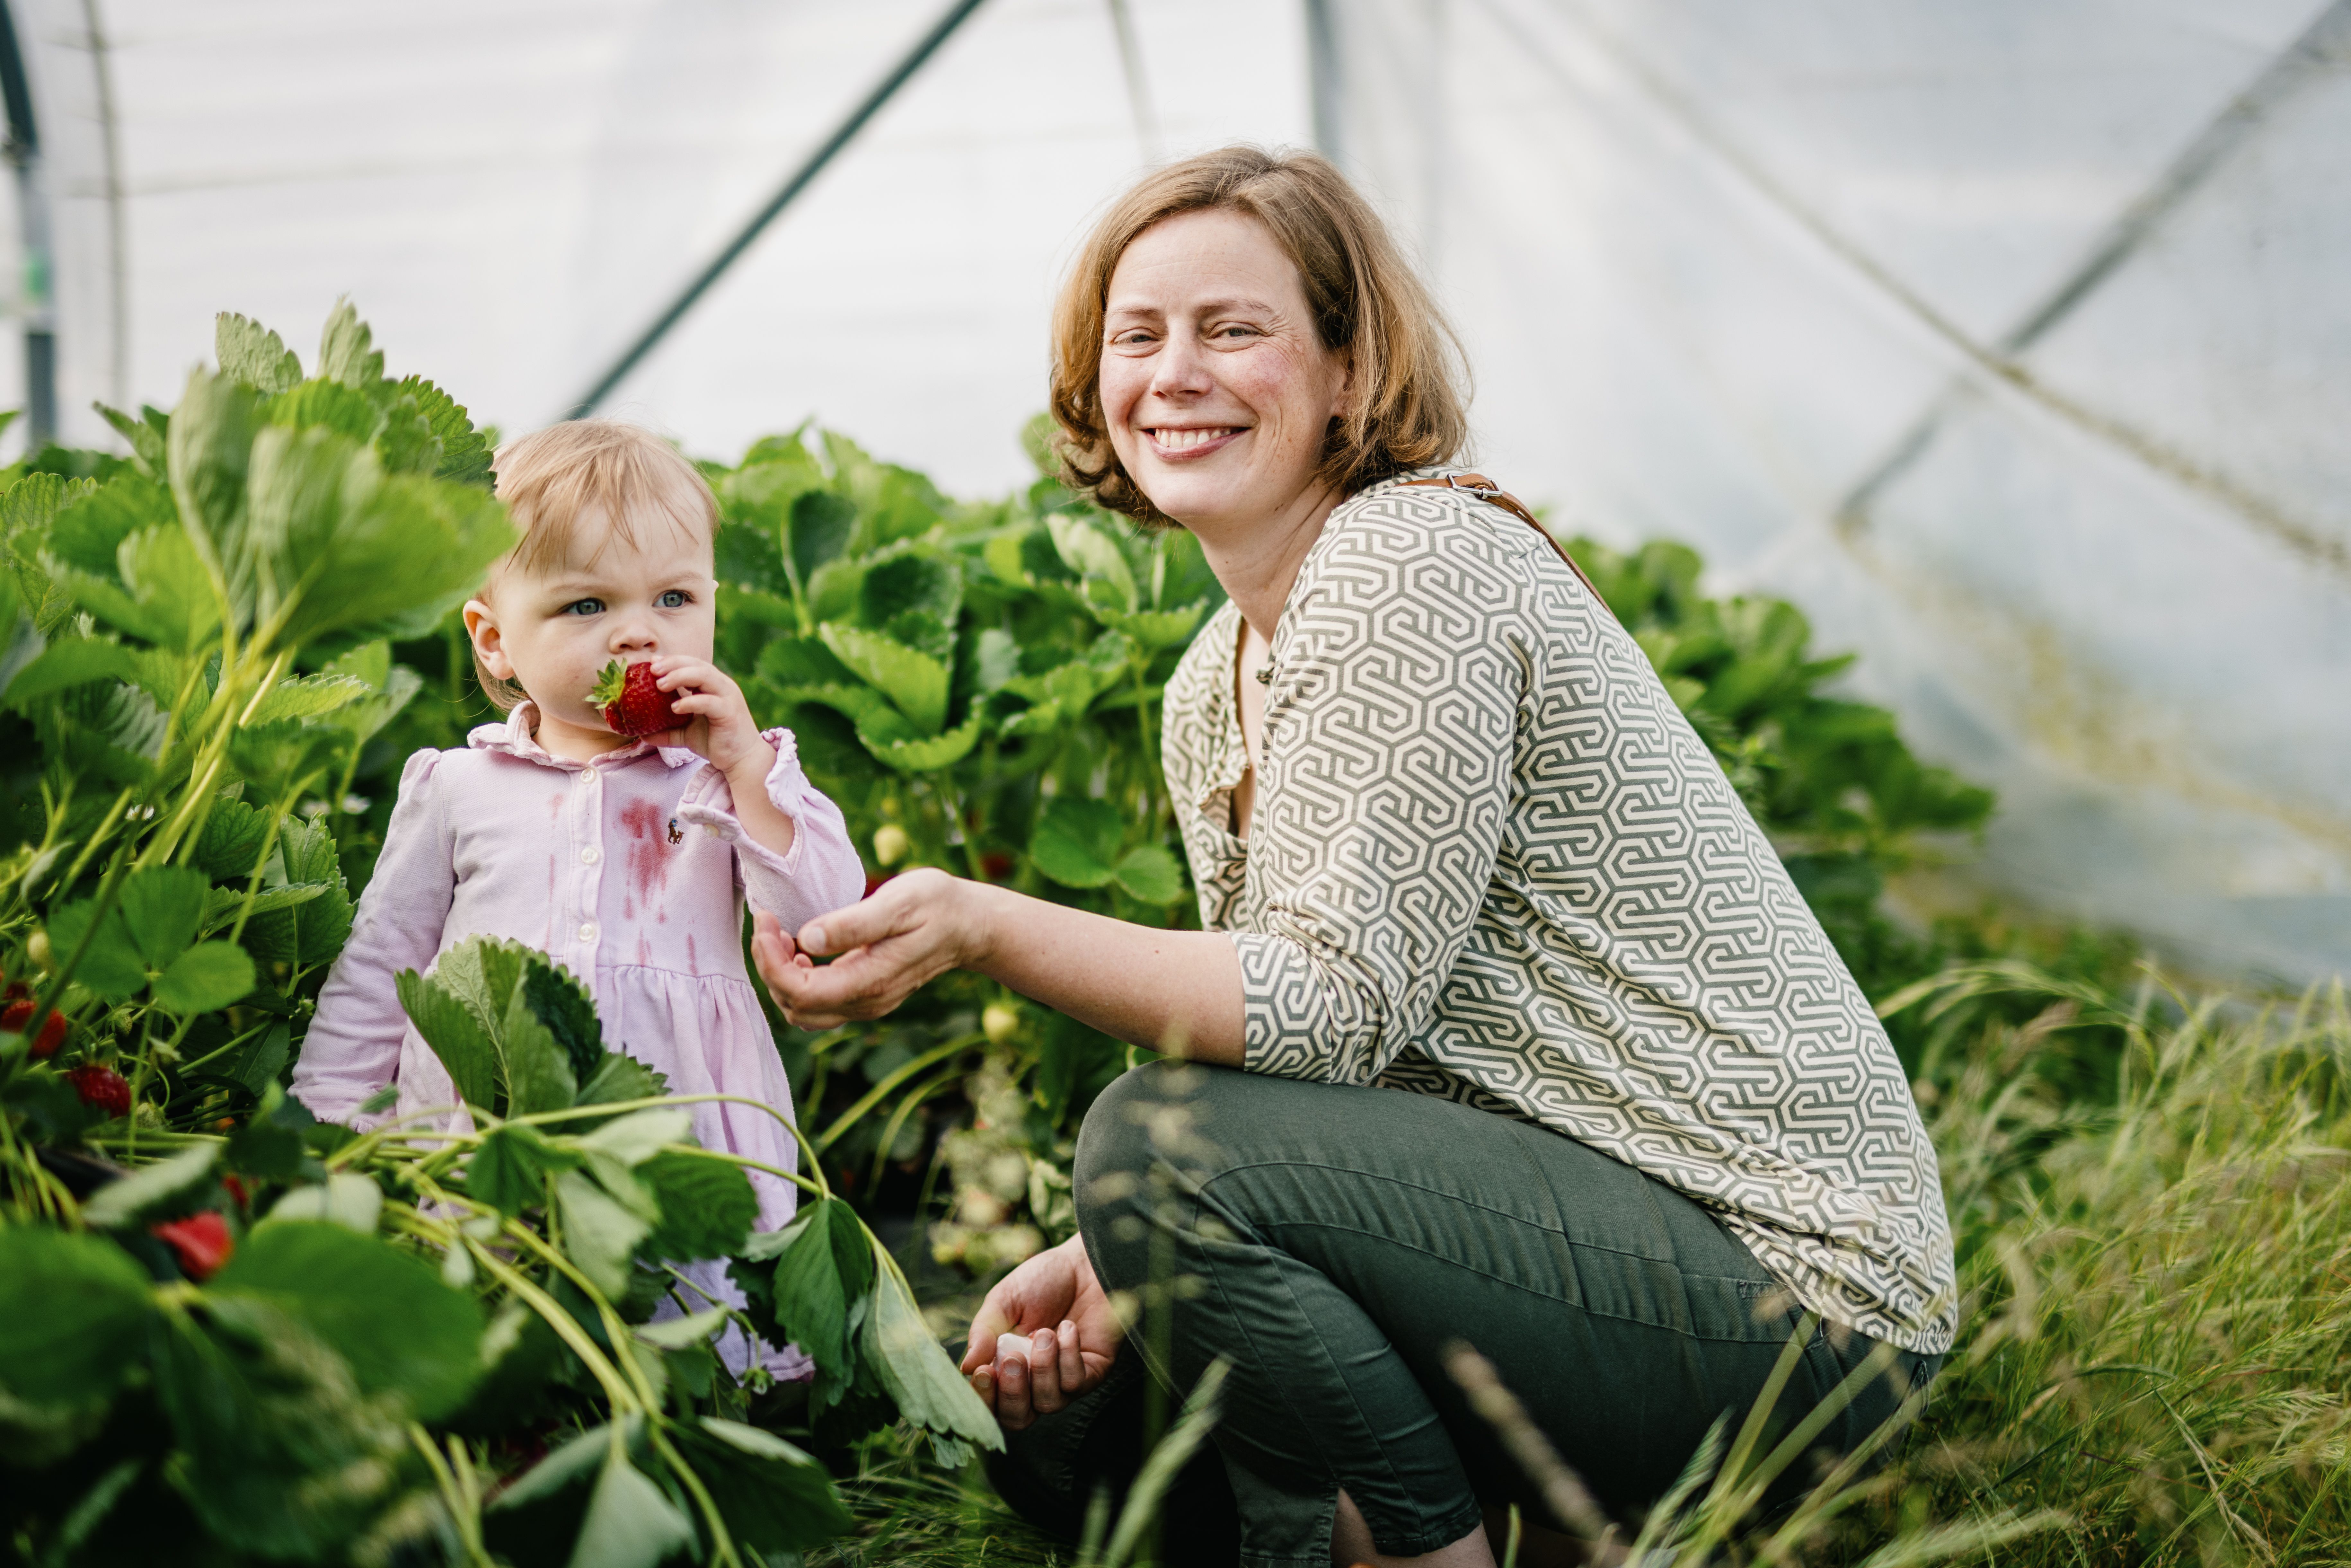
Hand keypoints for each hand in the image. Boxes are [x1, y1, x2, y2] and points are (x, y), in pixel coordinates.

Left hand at [643, 654, 771, 783]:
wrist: (742, 760)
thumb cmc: (717, 743)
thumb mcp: (687, 734)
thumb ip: (667, 730)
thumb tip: (642, 734)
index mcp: (713, 686)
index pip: (692, 664)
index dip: (672, 661)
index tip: (651, 663)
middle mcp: (722, 686)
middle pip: (697, 664)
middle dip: (673, 664)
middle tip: (652, 670)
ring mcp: (728, 697)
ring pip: (704, 676)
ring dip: (680, 676)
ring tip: (660, 684)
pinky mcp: (729, 713)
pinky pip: (709, 701)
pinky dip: (691, 702)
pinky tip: (675, 707)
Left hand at [752, 869, 989, 1030]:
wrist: (969, 925)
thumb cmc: (936, 905)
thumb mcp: (898, 903)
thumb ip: (853, 923)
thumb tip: (807, 938)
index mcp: (870, 982)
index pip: (799, 992)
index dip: (770, 961)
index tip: (766, 921)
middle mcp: (866, 1002)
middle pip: (794, 1006)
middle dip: (770, 967)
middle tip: (769, 924)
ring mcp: (866, 1003)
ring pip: (802, 1010)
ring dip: (781, 976)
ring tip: (782, 936)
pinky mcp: (865, 996)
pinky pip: (818, 1003)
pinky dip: (797, 981)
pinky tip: (802, 949)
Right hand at [957, 1235, 1121, 1430]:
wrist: (1083, 1264)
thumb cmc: (1040, 1282)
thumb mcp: (1003, 1301)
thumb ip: (983, 1332)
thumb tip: (965, 1368)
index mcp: (1004, 1368)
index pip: (989, 1403)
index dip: (984, 1398)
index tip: (983, 1371)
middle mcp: (1033, 1383)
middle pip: (1017, 1418)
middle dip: (1013, 1393)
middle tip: (1013, 1358)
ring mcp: (1063, 1381)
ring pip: (1048, 1404)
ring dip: (1043, 1369)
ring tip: (1044, 1332)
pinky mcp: (1092, 1374)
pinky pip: (1076, 1383)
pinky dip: (1068, 1355)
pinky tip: (1066, 1328)